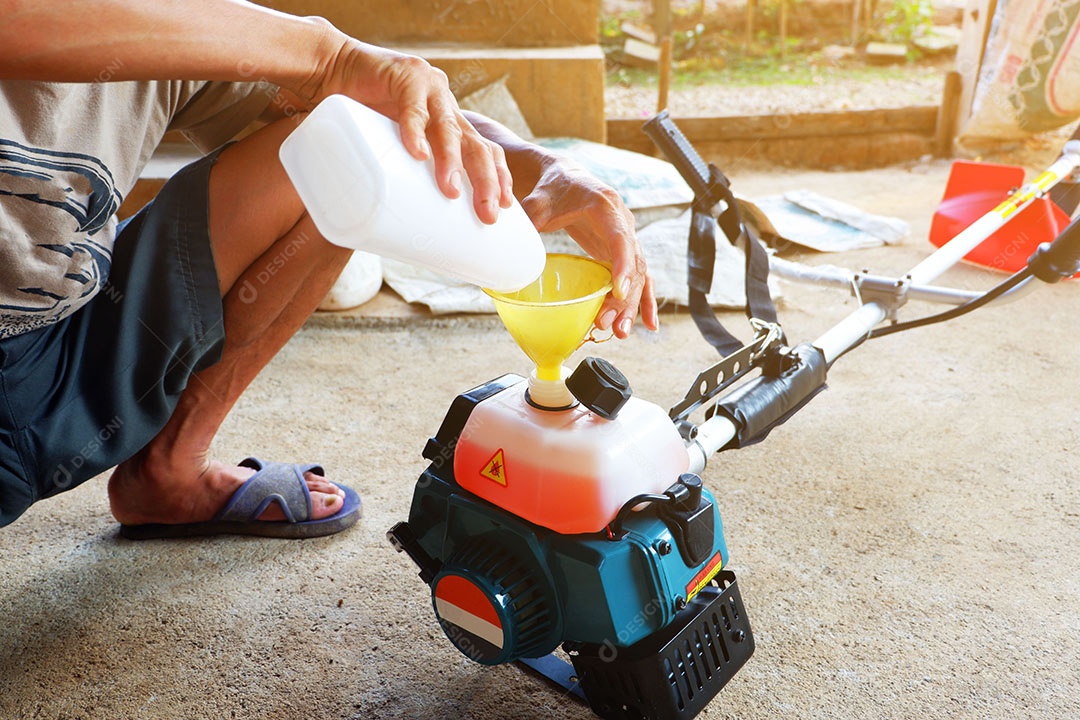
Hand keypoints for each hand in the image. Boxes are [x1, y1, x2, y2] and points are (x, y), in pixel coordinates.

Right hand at [299, 33, 512, 222]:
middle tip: (488, 213)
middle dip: (487, 181)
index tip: (507, 206)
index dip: (499, 176)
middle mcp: (446, 104)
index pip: (485, 148)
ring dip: (452, 161)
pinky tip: (417, 152)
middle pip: (476, 145)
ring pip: (448, 128)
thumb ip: (401, 169)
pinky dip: (414, 131)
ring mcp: (429, 88)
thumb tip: (399, 221)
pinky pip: (412, 108)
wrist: (332, 67)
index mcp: (449, 120)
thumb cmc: (361, 112)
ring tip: (450, 190)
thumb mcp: (391, 144)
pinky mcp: (404, 77)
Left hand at [521, 159, 658, 337]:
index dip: (623, 266)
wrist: (566, 179)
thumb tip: (516, 243)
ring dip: (630, 306)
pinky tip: (649, 325)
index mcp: (606, 207)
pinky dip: (644, 302)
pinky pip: (640, 279)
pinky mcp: (622, 253)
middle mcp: (624, 223)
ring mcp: (626, 240)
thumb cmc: (554, 189)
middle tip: (606, 324)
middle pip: (633, 264)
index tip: (619, 291)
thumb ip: (531, 216)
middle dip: (623, 298)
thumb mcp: (538, 200)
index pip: (621, 239)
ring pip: (638, 276)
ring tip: (618, 332)